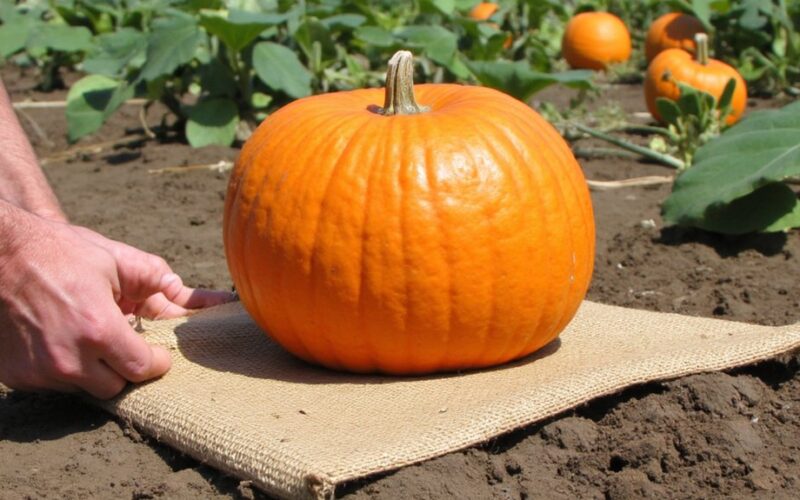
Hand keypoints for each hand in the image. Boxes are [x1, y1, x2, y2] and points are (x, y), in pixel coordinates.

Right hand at [0, 211, 231, 398]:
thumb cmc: (58, 252)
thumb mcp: (114, 259)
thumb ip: (157, 282)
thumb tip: (206, 298)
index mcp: (98, 329)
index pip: (142, 369)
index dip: (155, 361)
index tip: (156, 351)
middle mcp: (68, 359)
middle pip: (116, 386)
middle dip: (125, 367)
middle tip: (122, 342)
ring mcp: (40, 372)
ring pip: (84, 388)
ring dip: (93, 369)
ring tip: (86, 335)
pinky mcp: (17, 376)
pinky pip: (53, 384)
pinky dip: (61, 368)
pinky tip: (59, 339)